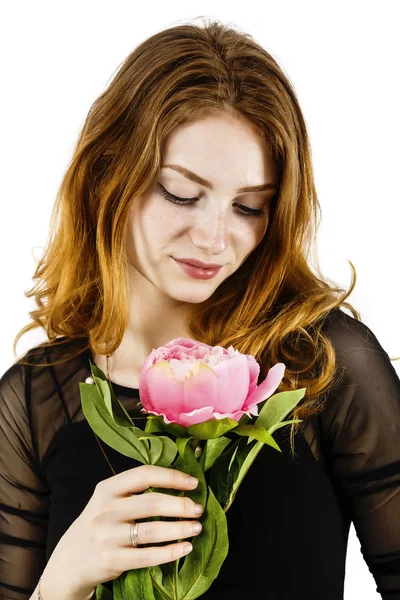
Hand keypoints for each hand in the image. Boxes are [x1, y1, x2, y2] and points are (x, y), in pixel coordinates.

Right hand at [40, 465, 203, 597]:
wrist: (70, 561)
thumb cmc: (100, 525)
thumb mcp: (108, 500)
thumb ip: (135, 491)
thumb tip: (180, 483)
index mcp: (107, 488)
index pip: (144, 475)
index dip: (172, 477)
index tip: (194, 483)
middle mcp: (104, 510)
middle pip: (151, 503)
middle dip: (181, 505)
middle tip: (199, 509)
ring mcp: (107, 536)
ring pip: (152, 531)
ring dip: (180, 529)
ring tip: (197, 527)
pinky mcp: (111, 560)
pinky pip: (148, 557)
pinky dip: (171, 552)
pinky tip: (185, 548)